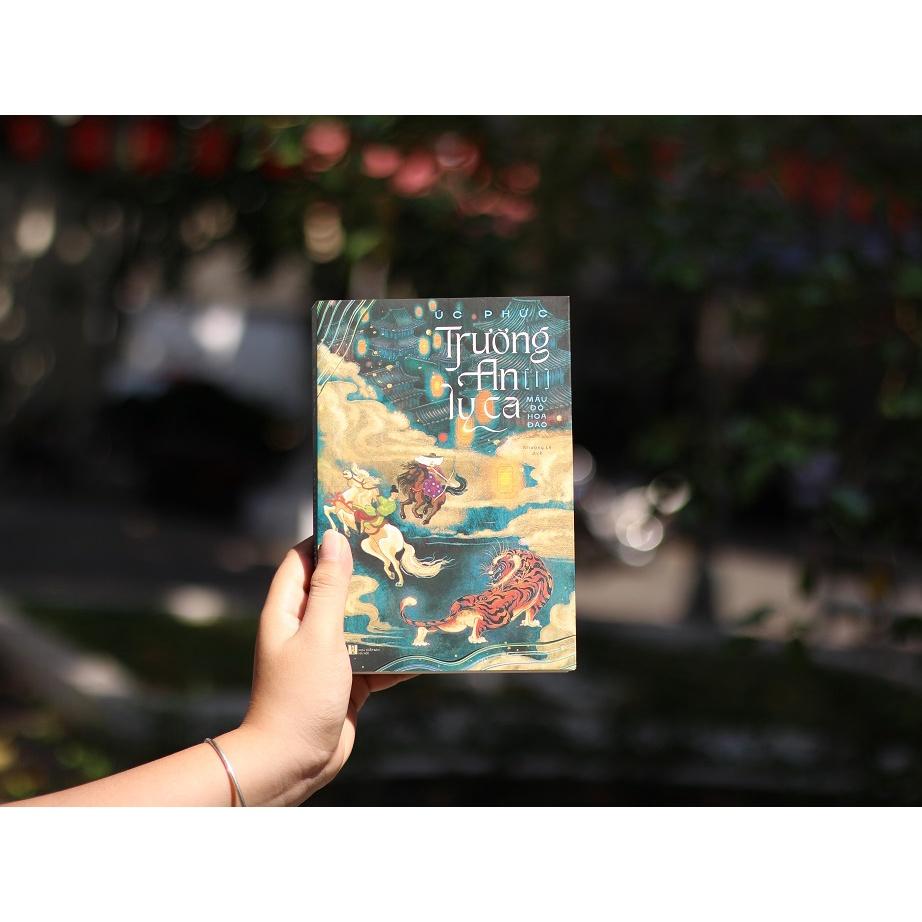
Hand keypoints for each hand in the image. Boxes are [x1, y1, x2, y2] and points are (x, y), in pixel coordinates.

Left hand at [225, 531, 411, 804]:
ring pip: (360, 621)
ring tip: (420, 591)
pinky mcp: (346, 680)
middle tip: (402, 551)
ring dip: (385, 612)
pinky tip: (425, 643)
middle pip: (337, 587)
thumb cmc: (300, 695)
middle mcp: (304, 627)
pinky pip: (374, 656)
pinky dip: (395, 651)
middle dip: (366, 572)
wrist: (294, 762)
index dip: (329, 537)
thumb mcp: (320, 636)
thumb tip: (336, 539)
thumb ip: (330, 589)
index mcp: (287, 609)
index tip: (363, 520)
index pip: (304, 558)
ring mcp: (325, 654)